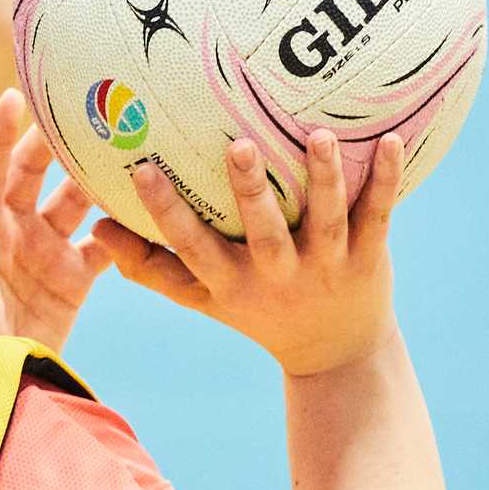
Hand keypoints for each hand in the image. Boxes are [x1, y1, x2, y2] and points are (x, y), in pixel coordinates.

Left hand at [0, 88, 112, 347]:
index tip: (13, 97)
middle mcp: (13, 234)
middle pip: (34, 176)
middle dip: (55, 141)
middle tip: (85, 107)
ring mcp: (45, 253)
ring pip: (75, 203)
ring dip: (97, 177)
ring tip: (127, 144)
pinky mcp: (72, 279)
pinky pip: (104, 245)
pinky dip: (126, 227)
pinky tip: (150, 206)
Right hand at [90, 129, 404, 378]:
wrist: (336, 353)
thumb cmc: (256, 311)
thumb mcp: (201, 297)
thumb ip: (149, 266)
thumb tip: (94, 226)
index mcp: (231, 283)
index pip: (191, 247)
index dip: (166, 211)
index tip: (142, 169)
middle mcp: (277, 275)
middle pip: (261, 233)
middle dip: (250, 191)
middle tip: (237, 145)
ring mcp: (325, 266)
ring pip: (325, 219)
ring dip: (323, 178)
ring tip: (320, 136)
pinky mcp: (369, 258)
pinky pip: (378, 215)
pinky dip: (386, 179)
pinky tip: (394, 139)